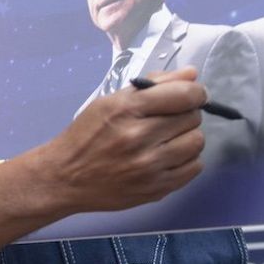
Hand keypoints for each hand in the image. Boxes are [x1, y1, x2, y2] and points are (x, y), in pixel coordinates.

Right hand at [36, 67, 206, 212]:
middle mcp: (139, 137)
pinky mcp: (156, 189)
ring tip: (167, 139)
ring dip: (187, 138)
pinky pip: (194, 168)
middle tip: (167, 120)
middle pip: (193, 118)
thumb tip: (191, 75)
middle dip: (185, 114)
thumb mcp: (110, 101)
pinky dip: (186, 160)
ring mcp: (149, 166)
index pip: (184, 94)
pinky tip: (167, 157)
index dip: (195, 92)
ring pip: (197, 142)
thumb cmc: (86, 135)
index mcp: (126, 109)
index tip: (192, 95)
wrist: (66, 177)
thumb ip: (152, 85)